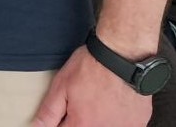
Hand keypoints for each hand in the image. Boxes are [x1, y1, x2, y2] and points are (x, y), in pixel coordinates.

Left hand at [32, 45, 152, 126]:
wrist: (122, 55)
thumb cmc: (91, 67)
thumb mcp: (61, 86)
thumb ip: (49, 112)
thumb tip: (36, 126)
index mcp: (82, 125)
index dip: (61, 123)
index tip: (66, 113)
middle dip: (82, 119)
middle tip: (86, 101)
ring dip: (99, 119)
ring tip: (99, 100)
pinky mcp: (139, 123)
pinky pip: (124, 126)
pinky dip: (118, 119)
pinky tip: (114, 103)